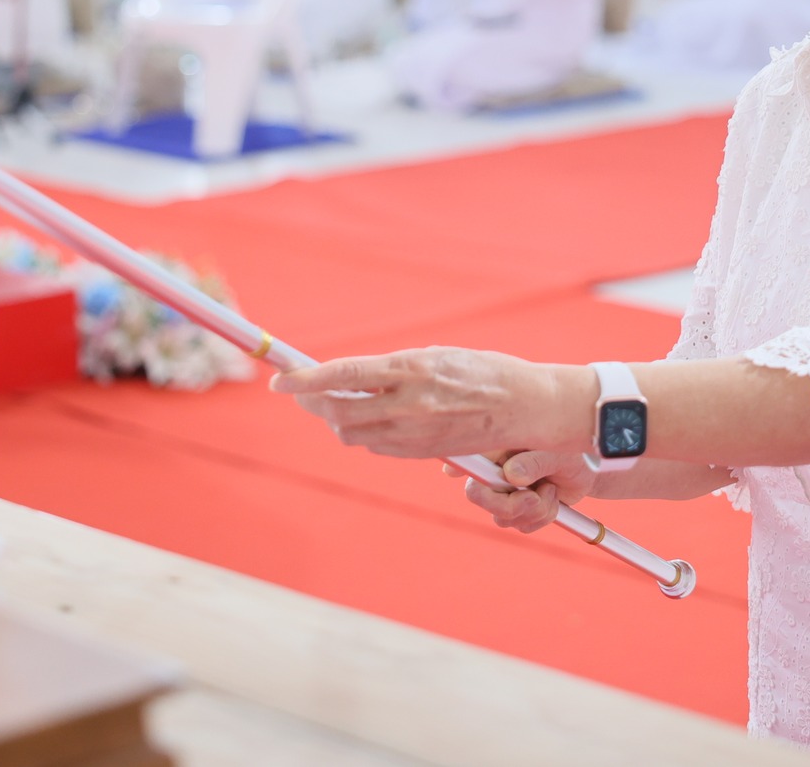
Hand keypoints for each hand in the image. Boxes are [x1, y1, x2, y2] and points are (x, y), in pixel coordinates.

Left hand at [269, 348, 588, 459]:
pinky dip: (364, 435)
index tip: (280, 380)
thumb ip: (395, 370)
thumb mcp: (437, 356)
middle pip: (339, 414)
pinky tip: (365, 423)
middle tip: (302, 394)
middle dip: (314, 405)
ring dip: (336, 422)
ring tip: (331, 407)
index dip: (306, 380)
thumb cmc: (484, 371)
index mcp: (412, 369)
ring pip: (354, 435)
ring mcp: (416, 433)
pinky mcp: (424, 454)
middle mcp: (409, 404)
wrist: (528, 408)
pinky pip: (379, 448)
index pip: (345, 376)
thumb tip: (354, 382)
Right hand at [444, 451, 597, 532]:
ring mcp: (505, 492)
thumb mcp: (558, 452)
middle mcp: (496, 470)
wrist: (589, 471)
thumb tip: (512, 475)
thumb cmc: (572, 451)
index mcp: (499, 448)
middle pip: (477, 496)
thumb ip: (535, 461)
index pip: (468, 457)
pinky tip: (553, 500)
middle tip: (533, 497)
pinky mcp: (518, 510)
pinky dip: (542, 517)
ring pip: (502, 517)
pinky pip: (522, 526)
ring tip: (551, 490)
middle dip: (507, 504)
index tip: (452, 471)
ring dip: (534, 510)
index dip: (455, 464)